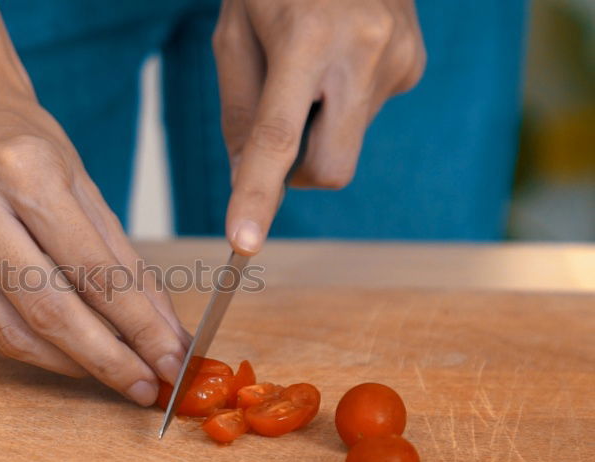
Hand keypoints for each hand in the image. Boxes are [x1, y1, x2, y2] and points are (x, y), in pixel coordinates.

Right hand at [0, 87, 189, 404]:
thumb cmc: (20, 142)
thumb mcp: (81, 181)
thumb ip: (121, 256)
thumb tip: (160, 326)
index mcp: (24, 171)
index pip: (94, 270)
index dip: (139, 326)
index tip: (172, 360)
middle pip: (51, 310)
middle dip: (108, 359)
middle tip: (148, 387)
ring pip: (13, 333)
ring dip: (72, 364)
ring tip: (115, 375)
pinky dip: (34, 351)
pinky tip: (68, 356)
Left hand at [213, 0, 426, 253]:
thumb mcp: (234, 31)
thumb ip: (240, 109)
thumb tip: (248, 175)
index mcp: (306, 38)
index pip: (279, 137)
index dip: (259, 194)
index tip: (243, 242)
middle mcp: (362, 51)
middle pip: (330, 168)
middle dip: (298, 173)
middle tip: (279, 128)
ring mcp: (398, 59)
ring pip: (346, 142)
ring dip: (319, 124)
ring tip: (310, 61)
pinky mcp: (414, 64)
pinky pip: (365, 114)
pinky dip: (342, 103)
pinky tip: (339, 56)